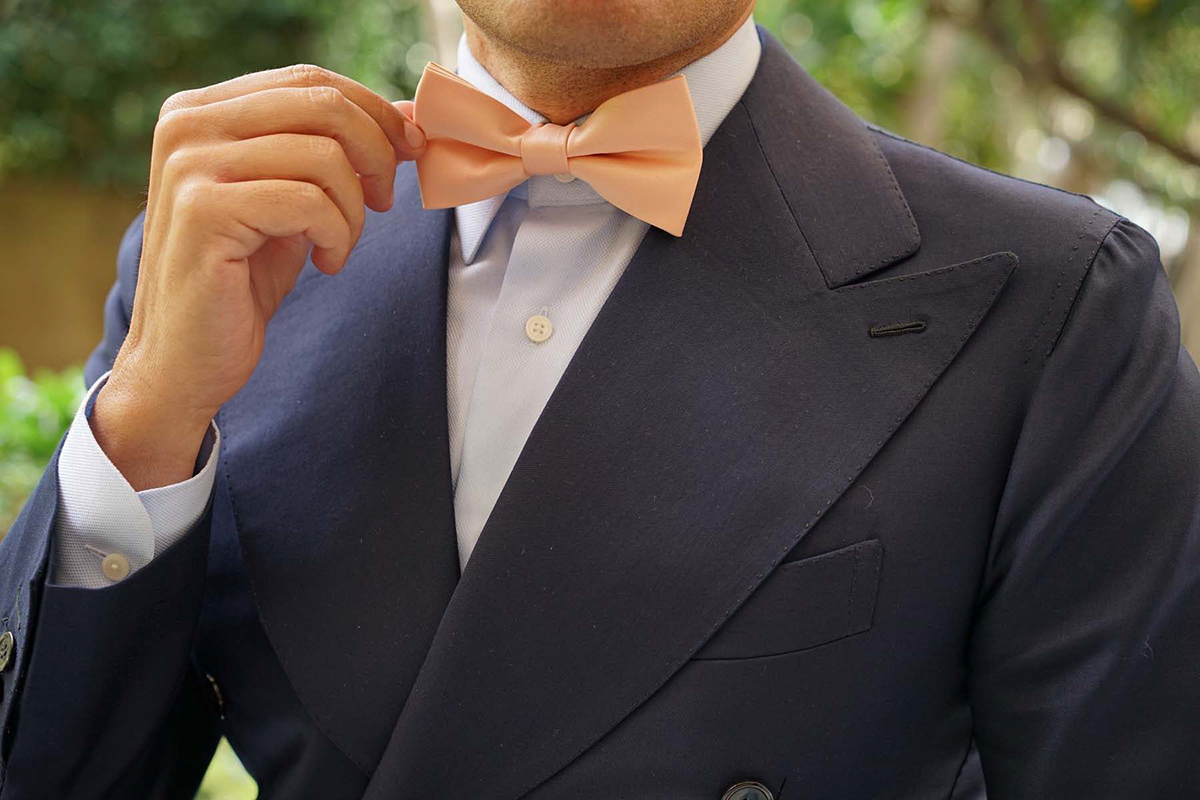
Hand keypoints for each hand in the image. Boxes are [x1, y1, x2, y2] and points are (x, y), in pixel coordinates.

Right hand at [93, 64, 426, 489]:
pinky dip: (337, 237)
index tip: (408, 150)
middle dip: (376, 154)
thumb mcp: (297, 202)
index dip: (374, 112)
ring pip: (324, 157)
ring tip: (338, 246)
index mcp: (202, 110)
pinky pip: (309, 202)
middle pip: (323, 106)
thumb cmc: (241, 279)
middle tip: (382, 201)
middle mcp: (187, 126)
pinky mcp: (204, 212)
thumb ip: (339, 153)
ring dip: (353, 211)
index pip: (310, 80)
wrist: (185, 357)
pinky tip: (324, 264)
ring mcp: (190, 166)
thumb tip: (412, 117)